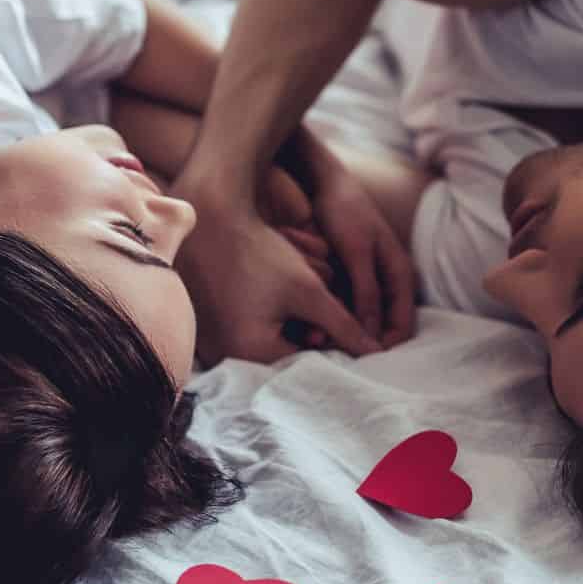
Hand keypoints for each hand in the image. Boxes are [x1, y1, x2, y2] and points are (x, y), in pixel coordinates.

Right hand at [174, 178, 381, 364]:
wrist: (210, 222)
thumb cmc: (260, 253)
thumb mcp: (308, 290)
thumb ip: (345, 325)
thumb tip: (376, 353)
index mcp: (252, 352)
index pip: (305, 361)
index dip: (329, 343)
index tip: (342, 324)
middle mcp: (227, 357)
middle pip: (284, 353)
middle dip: (307, 331)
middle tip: (315, 303)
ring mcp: (212, 345)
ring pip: (266, 341)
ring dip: (286, 323)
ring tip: (288, 292)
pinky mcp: (205, 331)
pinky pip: (244, 332)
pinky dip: (262, 317)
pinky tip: (269, 293)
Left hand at [306, 151, 415, 348]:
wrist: (323, 183)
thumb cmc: (344, 212)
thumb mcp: (356, 252)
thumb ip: (366, 291)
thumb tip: (372, 333)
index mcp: (401, 274)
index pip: (402, 325)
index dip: (385, 346)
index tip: (359, 360)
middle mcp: (388, 281)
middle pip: (381, 326)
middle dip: (360, 342)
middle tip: (333, 356)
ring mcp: (369, 279)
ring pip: (361, 318)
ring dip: (343, 331)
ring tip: (317, 343)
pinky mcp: (349, 276)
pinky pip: (345, 305)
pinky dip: (332, 315)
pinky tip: (310, 325)